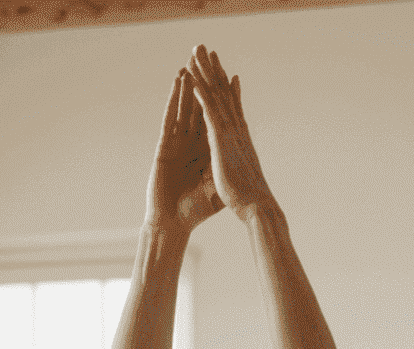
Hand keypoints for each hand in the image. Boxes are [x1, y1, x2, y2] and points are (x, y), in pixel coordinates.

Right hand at [145, 67, 222, 233]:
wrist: (173, 224)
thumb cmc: (194, 213)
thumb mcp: (218, 191)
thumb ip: (229, 176)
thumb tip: (248, 168)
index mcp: (205, 152)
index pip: (214, 119)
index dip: (220, 98)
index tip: (228, 76)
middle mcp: (191, 143)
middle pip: (199, 107)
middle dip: (203, 84)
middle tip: (206, 59)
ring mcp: (177, 142)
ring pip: (185, 107)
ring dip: (189, 84)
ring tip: (193, 61)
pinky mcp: (165, 145)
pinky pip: (172, 116)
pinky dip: (175, 98)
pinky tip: (179, 81)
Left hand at [185, 46, 275, 219]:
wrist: (256, 206)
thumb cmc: (249, 199)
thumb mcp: (243, 177)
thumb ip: (241, 167)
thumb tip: (247, 172)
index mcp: (240, 139)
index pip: (233, 109)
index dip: (229, 90)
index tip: (227, 74)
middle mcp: (236, 129)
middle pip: (224, 94)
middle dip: (216, 71)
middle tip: (209, 50)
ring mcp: (229, 131)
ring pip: (215, 95)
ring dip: (206, 72)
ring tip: (197, 50)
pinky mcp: (220, 138)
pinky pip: (207, 110)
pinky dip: (200, 92)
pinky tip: (191, 77)